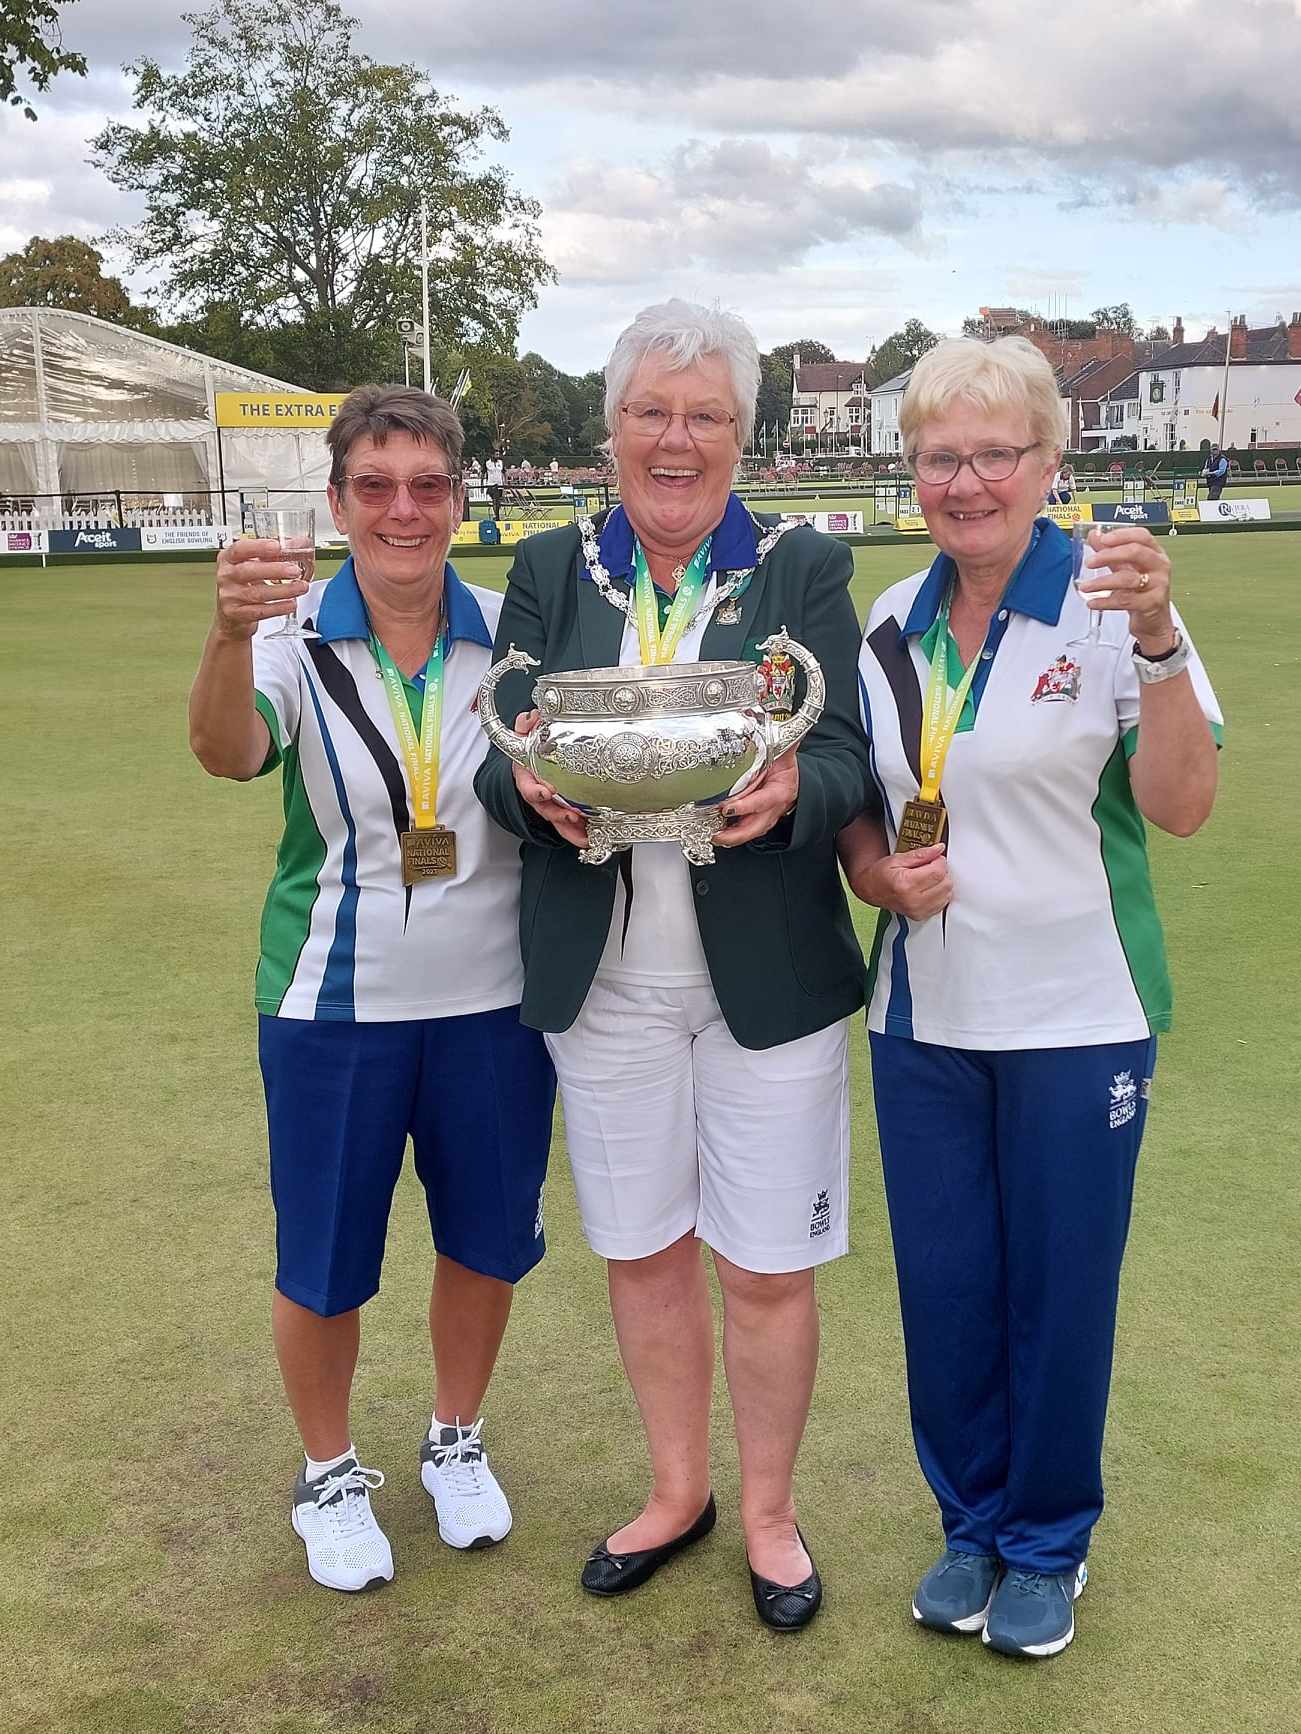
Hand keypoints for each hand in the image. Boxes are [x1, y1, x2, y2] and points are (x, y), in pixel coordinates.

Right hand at [213, 537, 308, 640]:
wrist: (232, 616)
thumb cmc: (245, 585)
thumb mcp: (254, 566)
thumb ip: (275, 554)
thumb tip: (301, 543)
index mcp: (229, 559)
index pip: (240, 549)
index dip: (258, 547)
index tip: (277, 546)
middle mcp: (226, 576)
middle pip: (248, 571)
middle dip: (275, 570)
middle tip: (295, 571)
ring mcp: (230, 596)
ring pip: (257, 593)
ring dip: (283, 590)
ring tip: (301, 587)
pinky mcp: (237, 614)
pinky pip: (260, 611)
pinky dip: (279, 608)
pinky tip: (291, 603)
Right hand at [509, 711, 589, 846]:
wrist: (531, 755)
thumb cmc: (530, 746)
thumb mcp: (526, 731)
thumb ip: (527, 724)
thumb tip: (530, 719)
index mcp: (526, 777)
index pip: (528, 787)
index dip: (536, 791)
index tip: (546, 791)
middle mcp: (538, 794)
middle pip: (545, 810)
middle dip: (559, 816)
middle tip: (573, 817)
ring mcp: (550, 803)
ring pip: (558, 821)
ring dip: (571, 829)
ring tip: (585, 835)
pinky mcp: (562, 809)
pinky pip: (570, 823)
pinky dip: (579, 831)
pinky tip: (592, 836)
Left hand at [714, 748, 798, 846]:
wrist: (792, 778)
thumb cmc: (785, 767)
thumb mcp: (783, 752)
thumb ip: (776, 739)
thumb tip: (761, 719)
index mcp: (780, 791)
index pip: (762, 801)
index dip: (745, 806)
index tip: (727, 807)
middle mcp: (773, 808)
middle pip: (756, 826)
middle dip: (736, 834)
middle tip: (717, 834)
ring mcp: (765, 817)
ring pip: (750, 832)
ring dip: (732, 837)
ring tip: (714, 837)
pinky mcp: (757, 820)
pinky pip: (745, 830)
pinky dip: (732, 835)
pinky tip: (718, 835)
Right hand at [863, 843, 951, 919]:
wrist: (871, 890)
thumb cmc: (880, 875)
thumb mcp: (897, 858)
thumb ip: (920, 854)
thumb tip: (938, 849)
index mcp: (906, 884)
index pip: (938, 871)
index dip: (939, 861)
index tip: (933, 858)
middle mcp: (913, 900)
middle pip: (946, 883)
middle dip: (940, 872)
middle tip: (928, 868)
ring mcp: (918, 910)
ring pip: (947, 894)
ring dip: (941, 884)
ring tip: (927, 879)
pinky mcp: (921, 916)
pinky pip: (942, 904)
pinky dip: (939, 894)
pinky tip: (929, 889)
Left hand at [1079, 526, 1174, 653]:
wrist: (1154, 621)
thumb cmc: (1142, 592)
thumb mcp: (1126, 569)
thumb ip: (1110, 552)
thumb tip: (1094, 536)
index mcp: (1155, 553)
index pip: (1141, 536)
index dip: (1122, 535)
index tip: (1102, 539)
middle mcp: (1159, 566)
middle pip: (1135, 552)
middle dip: (1109, 555)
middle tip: (1090, 562)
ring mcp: (1158, 585)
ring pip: (1128, 578)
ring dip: (1102, 582)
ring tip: (1085, 587)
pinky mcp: (1152, 603)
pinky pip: (1125, 600)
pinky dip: (1105, 602)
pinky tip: (1092, 602)